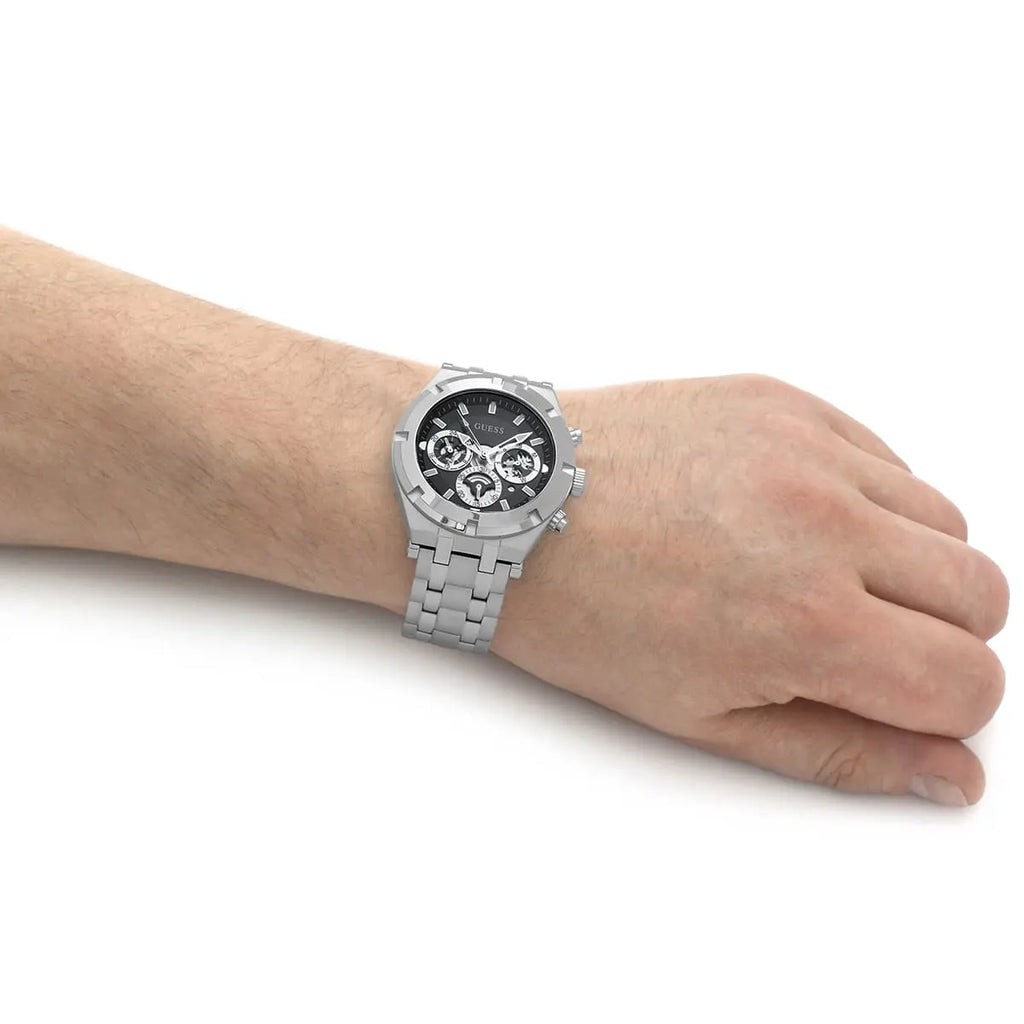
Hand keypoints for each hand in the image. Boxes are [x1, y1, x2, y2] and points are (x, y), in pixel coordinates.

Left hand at [492, 374, 1008, 805]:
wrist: (507, 507)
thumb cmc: (582, 615)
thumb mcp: (702, 715)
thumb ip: (841, 749)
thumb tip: (948, 774)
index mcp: (807, 621)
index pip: (968, 681)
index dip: (943, 709)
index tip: (895, 700)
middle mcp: (825, 522)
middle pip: (983, 594)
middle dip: (939, 637)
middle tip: (853, 641)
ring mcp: (807, 448)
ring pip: (944, 519)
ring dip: (907, 562)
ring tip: (811, 575)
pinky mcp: (783, 400)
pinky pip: (884, 456)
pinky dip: (866, 497)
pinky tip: (789, 519)